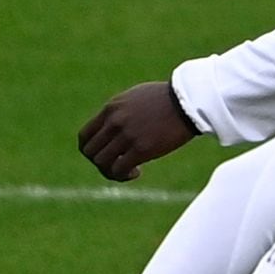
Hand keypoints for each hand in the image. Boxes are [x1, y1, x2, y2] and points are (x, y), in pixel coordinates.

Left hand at [77, 82, 198, 181]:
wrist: (189, 102)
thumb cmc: (168, 99)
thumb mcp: (136, 98)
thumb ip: (121, 111)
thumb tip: (115, 126)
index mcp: (111, 109)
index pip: (84, 136)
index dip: (90, 150)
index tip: (106, 154)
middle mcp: (114, 122)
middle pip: (90, 152)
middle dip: (100, 162)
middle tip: (118, 164)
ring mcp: (127, 135)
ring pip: (102, 162)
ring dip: (111, 171)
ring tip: (128, 170)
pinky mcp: (142, 148)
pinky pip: (120, 169)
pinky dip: (123, 175)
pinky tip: (137, 172)